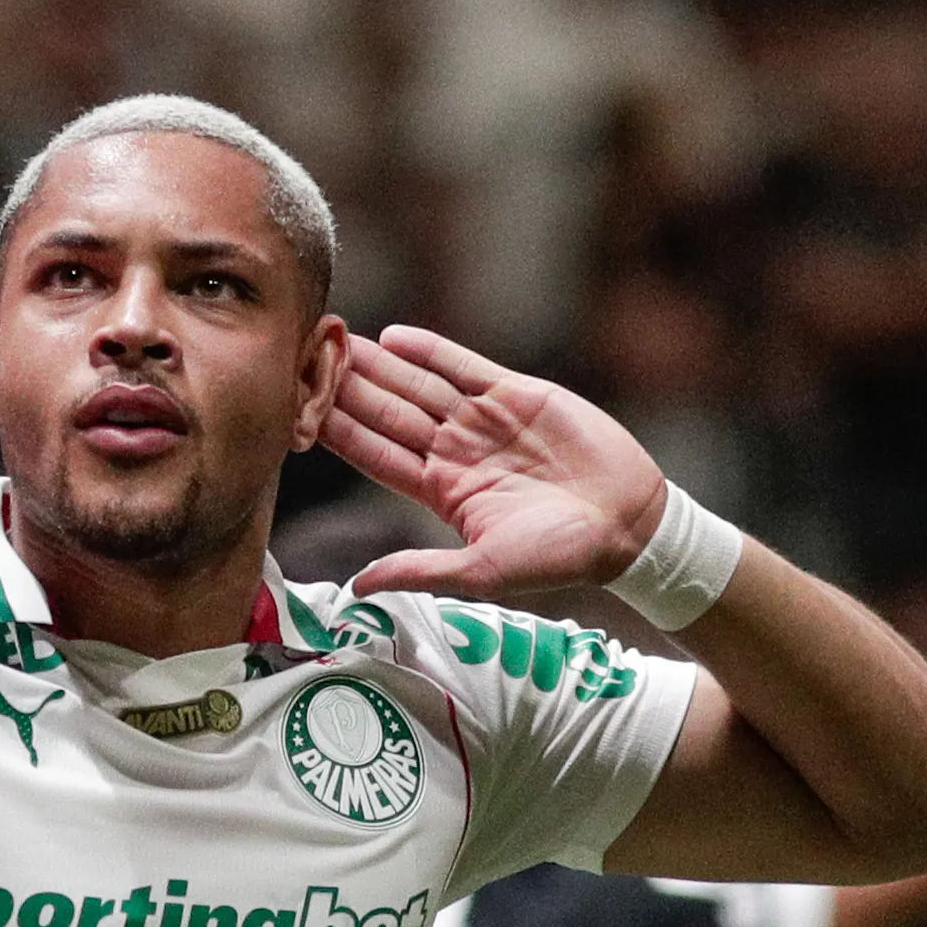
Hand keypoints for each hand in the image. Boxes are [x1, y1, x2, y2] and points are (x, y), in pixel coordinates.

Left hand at [321, 327, 669, 600]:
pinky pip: (464, 366)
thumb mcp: (483, 572)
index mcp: (442, 492)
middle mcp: (456, 451)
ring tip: (338, 340)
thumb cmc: (560, 557)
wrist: (627, 524)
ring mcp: (485, 420)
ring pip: (420, 385)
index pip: (377, 456)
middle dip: (349, 388)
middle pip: (389, 412)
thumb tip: (357, 588)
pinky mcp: (517, 394)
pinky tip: (392, 338)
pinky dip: (431, 351)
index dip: (340, 434)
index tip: (299, 412)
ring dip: (380, 366)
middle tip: (305, 360)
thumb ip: (420, 570)